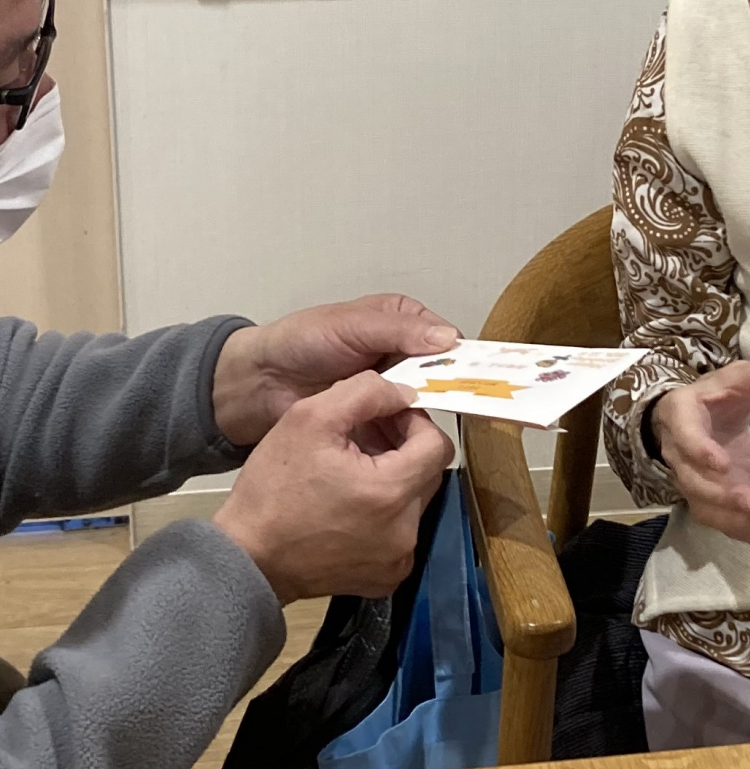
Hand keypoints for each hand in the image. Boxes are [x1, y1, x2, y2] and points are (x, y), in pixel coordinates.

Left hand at [210, 294, 458, 448]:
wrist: (258, 383)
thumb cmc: (301, 342)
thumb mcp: (352, 326)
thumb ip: (399, 331)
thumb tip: (449, 340)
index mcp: (402, 321)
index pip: (446, 340)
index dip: (460, 359)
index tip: (473, 379)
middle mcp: (402, 353)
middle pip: (439, 374)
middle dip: (444, 392)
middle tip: (457, 411)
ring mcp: (389, 388)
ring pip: (422, 403)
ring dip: (423, 416)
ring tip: (428, 431)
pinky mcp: (375, 419)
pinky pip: (400, 427)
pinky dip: (405, 436)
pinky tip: (410, 447)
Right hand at [213, 372, 454, 602]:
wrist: (245, 559)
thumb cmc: (272, 492)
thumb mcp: (309, 420)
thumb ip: (365, 393)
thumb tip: (405, 392)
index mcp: (391, 492)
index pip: (436, 444)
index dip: (414, 422)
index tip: (385, 418)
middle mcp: (405, 532)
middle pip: (428, 472)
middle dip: (403, 448)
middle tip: (365, 437)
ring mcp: (397, 559)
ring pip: (415, 500)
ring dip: (394, 478)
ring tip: (353, 469)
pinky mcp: (385, 577)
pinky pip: (402, 531)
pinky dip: (385, 512)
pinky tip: (351, 502)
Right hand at [653, 348, 749, 546]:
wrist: (698, 417)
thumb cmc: (716, 395)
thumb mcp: (738, 378)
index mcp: (682, 416)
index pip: (686, 436)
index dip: (701, 451)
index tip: (723, 465)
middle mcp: (680, 454)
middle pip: (695, 481)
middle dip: (724, 497)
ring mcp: (692, 480)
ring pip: (707, 507)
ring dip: (736, 520)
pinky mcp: (708, 498)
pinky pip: (720, 519)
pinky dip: (744, 530)